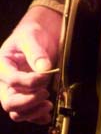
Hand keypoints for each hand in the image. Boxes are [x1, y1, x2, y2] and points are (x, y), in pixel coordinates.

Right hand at [0, 6, 61, 123]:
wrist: (40, 33)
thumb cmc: (31, 32)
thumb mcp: (31, 36)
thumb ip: (36, 52)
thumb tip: (44, 68)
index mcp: (3, 65)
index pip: (12, 80)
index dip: (29, 81)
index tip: (45, 75)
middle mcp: (6, 81)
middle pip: (10, 101)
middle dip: (28, 101)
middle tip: (45, 92)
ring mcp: (16, 90)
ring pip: (17, 111)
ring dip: (32, 112)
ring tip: (47, 104)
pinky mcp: (26, 95)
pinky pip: (27, 113)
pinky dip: (36, 116)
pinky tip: (46, 115)